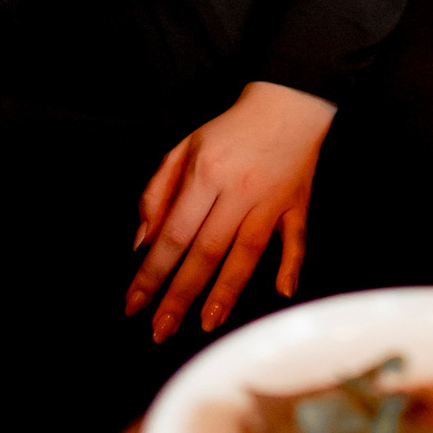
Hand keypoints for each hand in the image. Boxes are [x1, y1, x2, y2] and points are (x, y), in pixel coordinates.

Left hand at [126, 81, 335, 341]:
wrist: (289, 101)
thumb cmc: (230, 128)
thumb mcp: (185, 147)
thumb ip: (158, 192)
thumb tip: (142, 242)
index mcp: (206, 174)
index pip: (173, 235)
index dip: (152, 273)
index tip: (134, 305)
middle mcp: (238, 191)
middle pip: (206, 253)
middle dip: (180, 295)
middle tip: (161, 331)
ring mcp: (272, 200)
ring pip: (247, 254)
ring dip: (226, 292)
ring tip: (206, 324)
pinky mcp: (298, 203)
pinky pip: (295, 239)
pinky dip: (290, 266)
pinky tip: (280, 292)